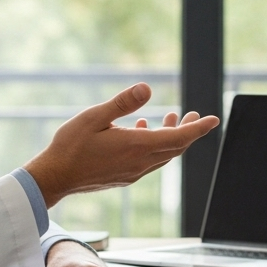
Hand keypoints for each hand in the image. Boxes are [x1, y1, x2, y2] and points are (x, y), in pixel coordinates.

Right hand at [25, 83, 218, 205]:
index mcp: (136, 146)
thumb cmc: (70, 145)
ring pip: (163, 156)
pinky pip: (150, 162)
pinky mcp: (124, 177)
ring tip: (172, 118)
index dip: (198, 128)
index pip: (179, 138)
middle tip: (194, 114)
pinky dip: (155, 146)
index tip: (213, 119)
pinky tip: (141, 130)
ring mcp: (132, 173)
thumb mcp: (94, 116)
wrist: (54, 178)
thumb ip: (122, 103)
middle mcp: (139, 163)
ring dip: (172, 138)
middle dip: (189, 131)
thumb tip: (147, 88)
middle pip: (175, 148)